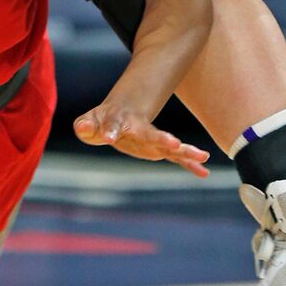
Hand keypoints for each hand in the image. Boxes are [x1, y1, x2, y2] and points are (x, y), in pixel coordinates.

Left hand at [74, 103, 209, 174]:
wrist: (121, 113)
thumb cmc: (102, 119)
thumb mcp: (90, 122)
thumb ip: (85, 125)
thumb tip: (81, 128)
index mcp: (119, 121)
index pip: (112, 125)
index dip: (109, 130)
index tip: (106, 137)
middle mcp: (140, 130)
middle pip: (151, 133)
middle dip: (163, 138)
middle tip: (175, 144)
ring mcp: (151, 140)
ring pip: (170, 146)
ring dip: (186, 151)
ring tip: (204, 156)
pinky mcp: (158, 150)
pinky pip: (176, 159)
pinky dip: (190, 165)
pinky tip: (204, 172)